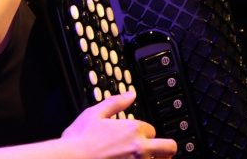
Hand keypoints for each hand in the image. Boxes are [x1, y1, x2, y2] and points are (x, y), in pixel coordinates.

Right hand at [61, 91, 177, 158]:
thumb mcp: (94, 113)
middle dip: (165, 149)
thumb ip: (116, 103)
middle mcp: (140, 148)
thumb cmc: (78, 141)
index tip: (135, 138)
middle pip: (169, 148)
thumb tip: (131, 94)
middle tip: (157, 152)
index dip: (144, 134)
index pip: (152, 130)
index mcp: (133, 129)